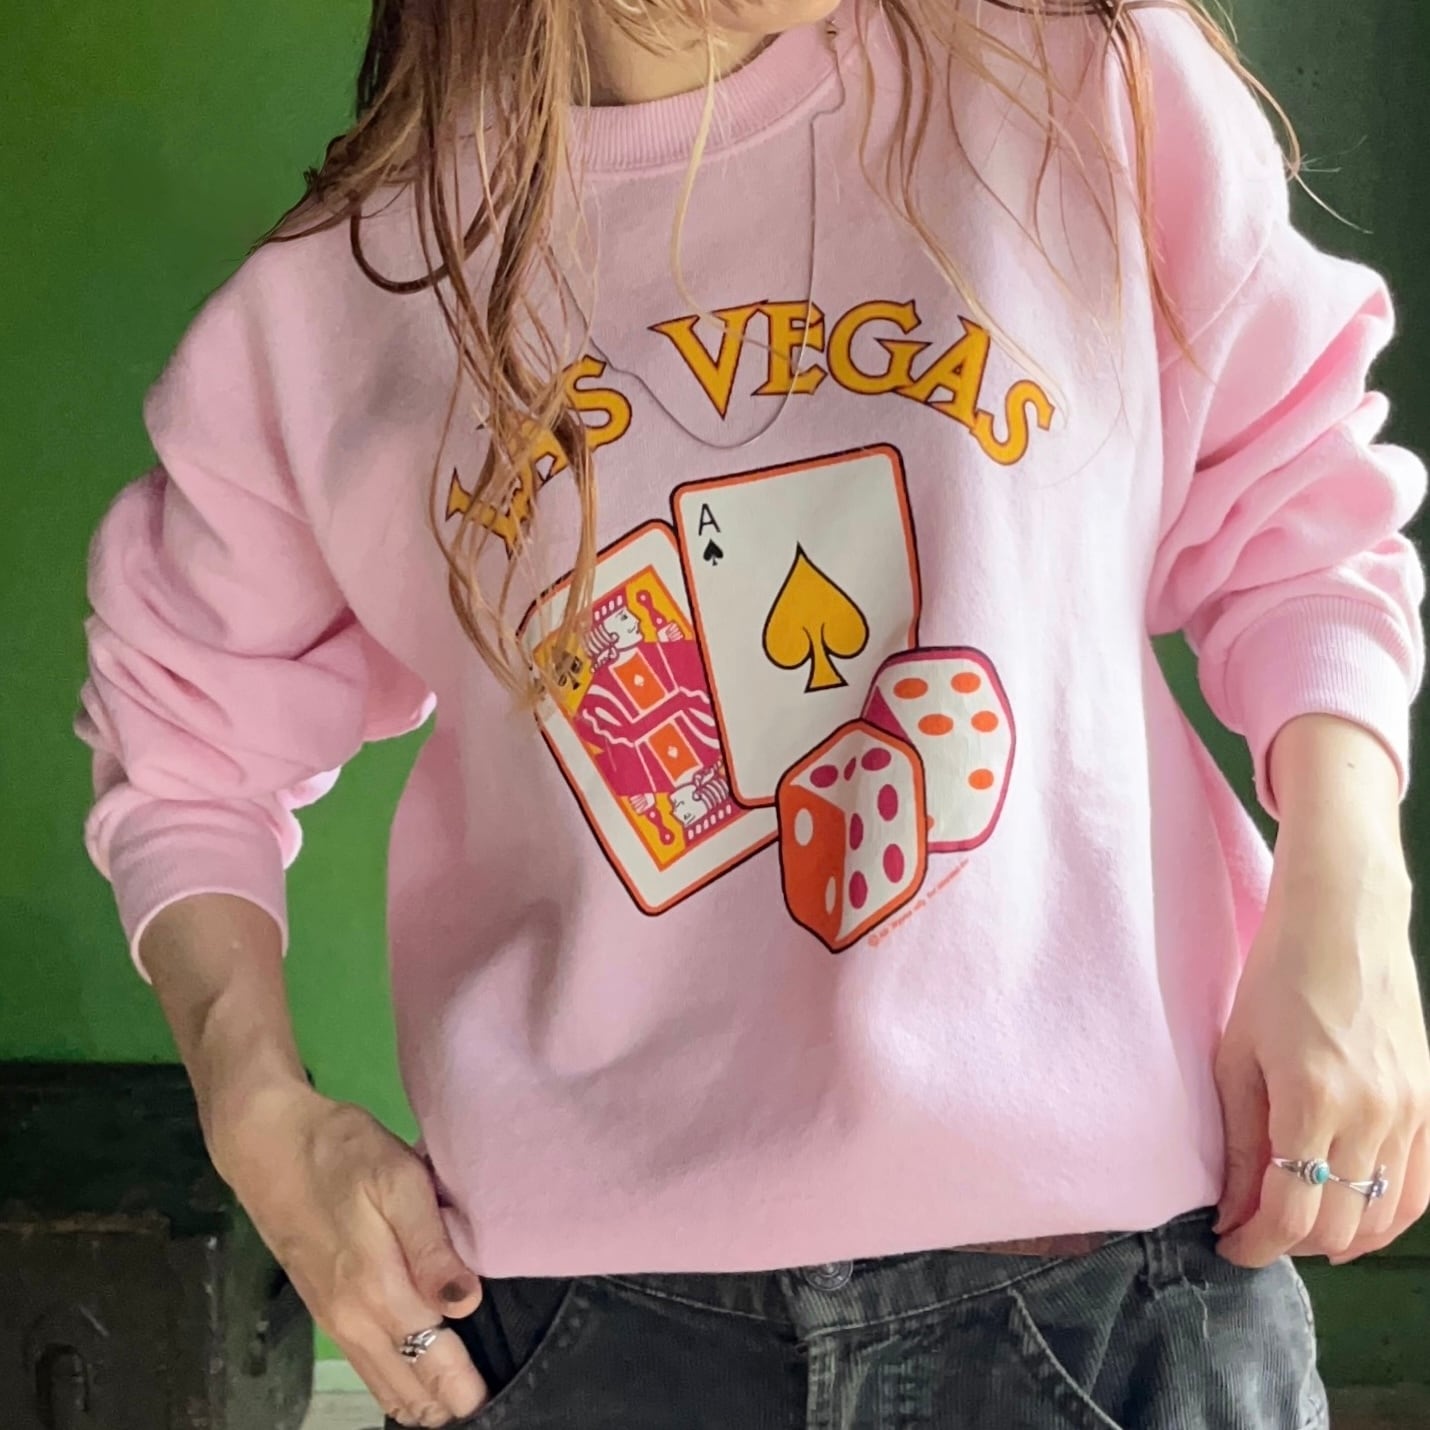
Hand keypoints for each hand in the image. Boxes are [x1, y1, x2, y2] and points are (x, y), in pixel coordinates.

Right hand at [210, 1080, 485, 1426]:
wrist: (270, 1144)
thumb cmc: (343, 1153)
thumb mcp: (399, 1181)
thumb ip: (431, 1247)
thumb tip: (465, 1304)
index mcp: (376, 1288)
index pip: (429, 1355)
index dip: (460, 1384)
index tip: (488, 1397)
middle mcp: (352, 1317)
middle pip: (403, 1383)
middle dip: (441, 1400)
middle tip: (479, 1402)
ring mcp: (332, 1316)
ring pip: (379, 1379)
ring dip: (415, 1397)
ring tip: (450, 1403)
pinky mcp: (321, 1305)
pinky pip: (361, 1363)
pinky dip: (389, 1379)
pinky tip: (408, 1375)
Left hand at [1214, 717, 1429, 1267]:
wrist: (1343, 920)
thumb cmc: (1276, 977)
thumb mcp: (1236, 1055)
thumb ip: (1236, 1138)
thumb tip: (1231, 1208)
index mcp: (1312, 1100)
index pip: (1290, 1213)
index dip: (1255, 1244)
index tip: (1228, 1244)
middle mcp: (1372, 1114)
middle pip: (1338, 1226)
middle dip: (1290, 1242)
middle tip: (1253, 1229)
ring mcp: (1410, 1111)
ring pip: (1382, 1216)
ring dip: (1338, 1235)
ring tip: (1296, 1224)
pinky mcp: (1429, 1103)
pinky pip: (1416, 1188)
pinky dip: (1384, 1213)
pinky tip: (1350, 1209)